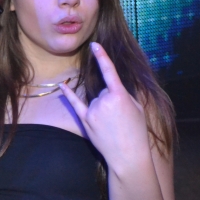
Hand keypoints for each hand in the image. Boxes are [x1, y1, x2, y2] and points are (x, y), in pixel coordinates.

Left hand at [59, 42, 149, 169]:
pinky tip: (62, 86)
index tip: (94, 44)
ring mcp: (93, 110)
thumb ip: (123, 94)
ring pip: (96, 99)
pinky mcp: (85, 120)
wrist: (128, 155)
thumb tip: (112, 87)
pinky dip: (69, 95)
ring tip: (113, 124)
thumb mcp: (136, 108)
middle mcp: (103, 100)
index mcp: (119, 95)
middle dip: (112, 99)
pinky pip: (75, 104)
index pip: (109, 71)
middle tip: (121, 117)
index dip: (102, 56)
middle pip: (104, 90)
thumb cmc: (136, 131)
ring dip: (103, 108)